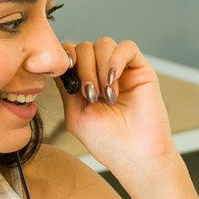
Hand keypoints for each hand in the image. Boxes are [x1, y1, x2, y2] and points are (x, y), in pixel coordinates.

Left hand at [55, 37, 176, 180]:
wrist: (136, 154)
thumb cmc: (107, 141)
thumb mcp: (75, 114)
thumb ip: (66, 88)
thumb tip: (59, 65)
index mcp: (84, 83)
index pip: (70, 55)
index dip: (65, 57)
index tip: (65, 71)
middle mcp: (101, 74)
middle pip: (85, 47)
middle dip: (83, 68)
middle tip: (91, 95)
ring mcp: (121, 70)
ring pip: (103, 44)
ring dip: (100, 67)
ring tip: (107, 95)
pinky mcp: (140, 69)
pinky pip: (127, 47)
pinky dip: (116, 59)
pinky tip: (114, 80)